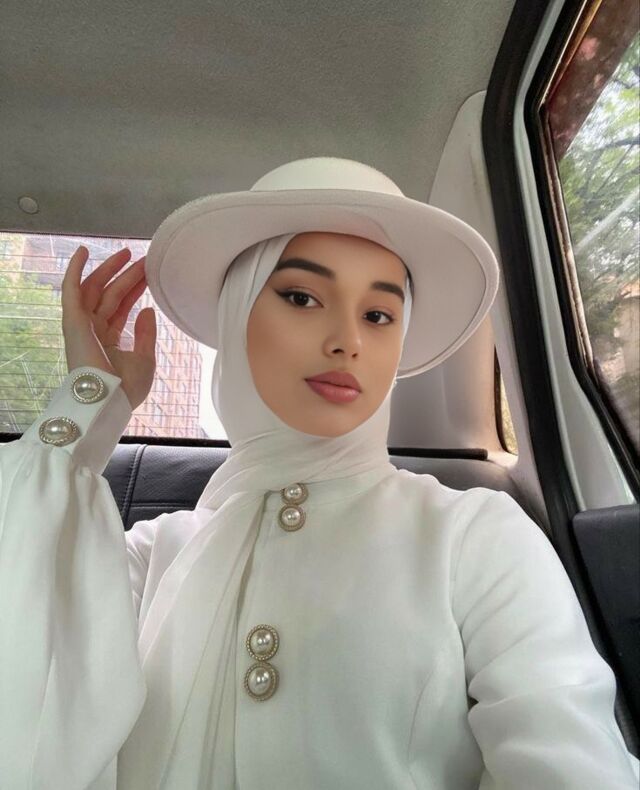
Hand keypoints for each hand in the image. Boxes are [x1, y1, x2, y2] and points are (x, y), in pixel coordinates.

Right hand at [61, 245, 156, 410]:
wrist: (109, 400)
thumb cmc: (126, 388)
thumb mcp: (145, 358)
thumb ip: (146, 333)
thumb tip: (147, 309)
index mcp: (108, 340)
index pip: (121, 308)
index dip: (134, 289)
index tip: (148, 275)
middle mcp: (92, 330)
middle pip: (110, 295)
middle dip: (126, 276)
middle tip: (143, 259)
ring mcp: (81, 324)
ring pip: (96, 288)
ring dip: (110, 269)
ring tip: (129, 253)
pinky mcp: (72, 320)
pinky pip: (70, 289)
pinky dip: (74, 269)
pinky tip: (82, 251)